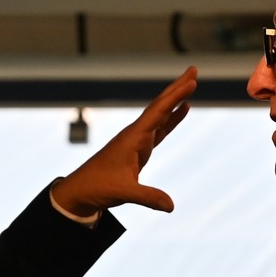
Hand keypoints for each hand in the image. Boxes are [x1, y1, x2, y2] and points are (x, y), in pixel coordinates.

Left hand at [50, 67, 195, 215]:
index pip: (158, 112)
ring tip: (192, 83)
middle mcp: (136, 133)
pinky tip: (183, 109)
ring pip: (161, 113)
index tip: (191, 83)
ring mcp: (139, 139)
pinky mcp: (141, 148)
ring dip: (176, 98)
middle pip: (160, 105)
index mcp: (133, 138)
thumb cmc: (98, 187)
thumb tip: (171, 206)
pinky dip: (173, 117)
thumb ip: (148, 197)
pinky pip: (161, 128)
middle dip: (177, 88)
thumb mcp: (124, 193)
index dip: (175, 97)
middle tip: (194, 70)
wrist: (81, 190)